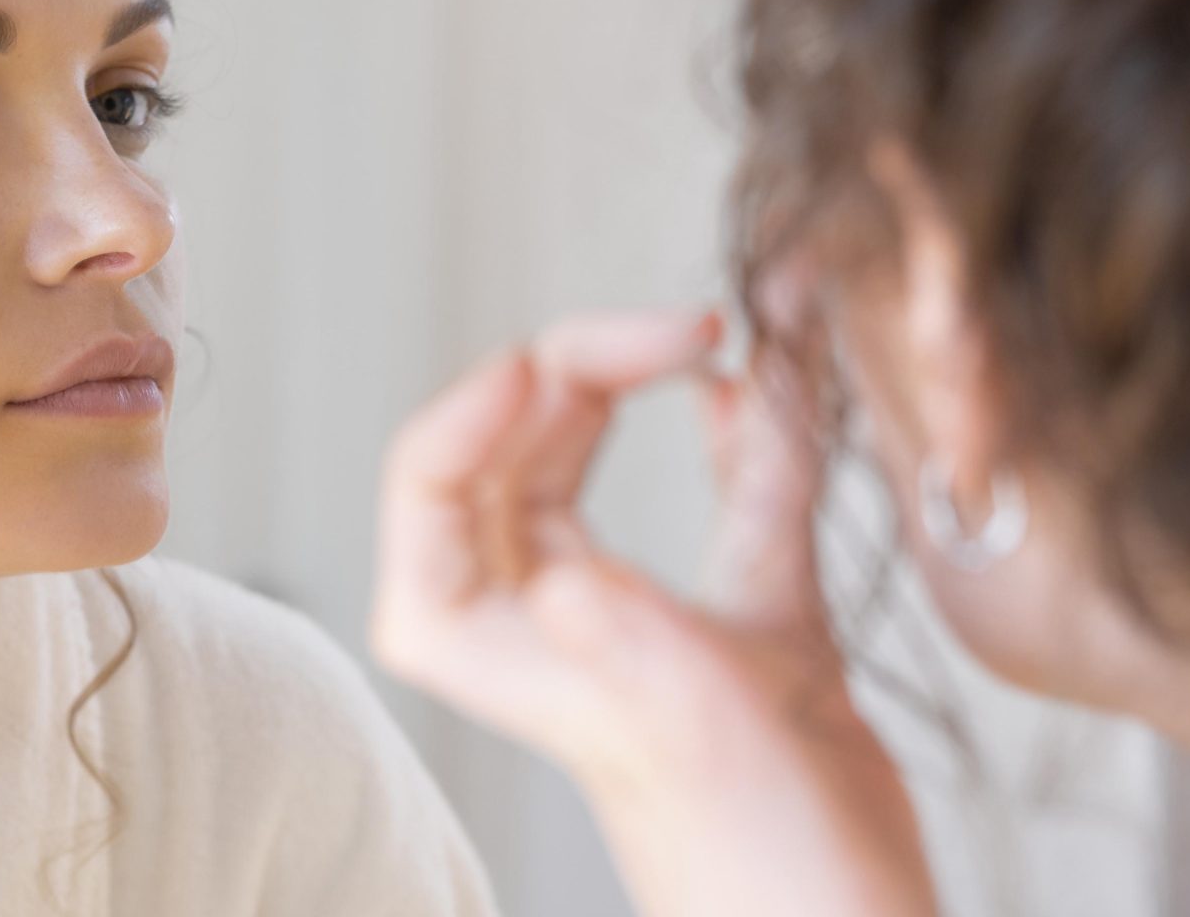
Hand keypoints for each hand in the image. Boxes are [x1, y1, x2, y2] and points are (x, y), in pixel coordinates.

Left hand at [369, 303, 935, 916]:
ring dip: (650, 384)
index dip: (484, 396)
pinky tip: (759, 394)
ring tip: (716, 339)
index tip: (559, 359)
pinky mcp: (718, 618)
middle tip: (686, 330)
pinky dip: (739, 437)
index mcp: (471, 634)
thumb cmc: (757, 859)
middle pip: (516, 440)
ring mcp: (622, 610)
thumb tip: (565, 572)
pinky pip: (712, 492)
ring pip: (598, 456)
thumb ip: (621, 637)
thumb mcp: (682, 727)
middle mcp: (533, 613)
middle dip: (590, 364)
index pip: (430, 477)